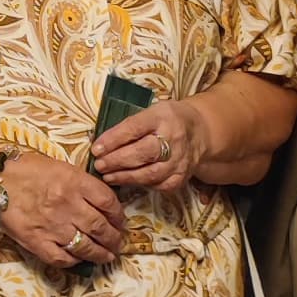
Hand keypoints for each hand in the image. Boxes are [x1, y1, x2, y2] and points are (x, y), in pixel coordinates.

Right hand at [0, 149, 124, 270]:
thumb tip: (103, 201)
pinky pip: (63, 258)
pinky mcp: (38, 242)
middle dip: (114, 238)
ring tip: (107, 256)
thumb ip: (82, 183)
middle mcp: (68, 206)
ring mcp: (53, 227)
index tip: (121, 221)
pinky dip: (76, 260)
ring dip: (101, 253)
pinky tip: (81, 258)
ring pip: (86, 246)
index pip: (108, 202)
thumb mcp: (60, 167)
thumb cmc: (26, 170)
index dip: (119, 215)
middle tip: (118, 242)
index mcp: (75, 183)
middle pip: (101, 228)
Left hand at [89, 94, 210, 196]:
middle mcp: (173, 138)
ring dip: (125, 176)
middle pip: (142, 153)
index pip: (134, 128)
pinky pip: (159, 185)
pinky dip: (140, 185)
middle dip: (117, 161)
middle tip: (99, 165)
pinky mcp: (181, 177)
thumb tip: (102, 143)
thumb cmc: (168, 120)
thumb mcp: (152, 111)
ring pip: (150, 173)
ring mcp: (179, 160)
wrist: (200, 132)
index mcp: (163, 116)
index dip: (113, 139)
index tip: (96, 148)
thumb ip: (130, 125)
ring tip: (107, 176)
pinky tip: (126, 182)